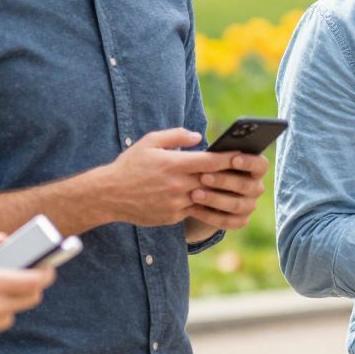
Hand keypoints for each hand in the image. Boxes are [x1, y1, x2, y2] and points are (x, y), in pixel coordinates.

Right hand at [91, 128, 232, 227]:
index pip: (211, 162)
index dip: (229, 158)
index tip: (242, 154)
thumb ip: (176, 136)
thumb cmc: (130, 164)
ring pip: (207, 198)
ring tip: (233, 187)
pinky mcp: (172, 217)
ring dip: (220, 193)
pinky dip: (204, 204)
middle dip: (230, 176)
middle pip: (213, 181)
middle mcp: (178, 185)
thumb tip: (199, 136)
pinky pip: (194, 210)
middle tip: (246, 171)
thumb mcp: (150, 142)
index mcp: (174, 164)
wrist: (108, 194)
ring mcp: (175, 203)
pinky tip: (213, 199)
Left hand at [184, 152, 269, 232]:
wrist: (200, 193)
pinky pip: (228, 221)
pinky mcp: (240, 221)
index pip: (261, 164)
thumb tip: (197, 138)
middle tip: (203, 177)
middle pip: (246, 185)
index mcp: (255, 168)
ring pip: (237, 205)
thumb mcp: (208, 157)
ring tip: (194, 194)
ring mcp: (249, 205)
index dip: (249, 162)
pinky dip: (209, 216)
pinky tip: (193, 209)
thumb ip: (209, 150)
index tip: (232, 159)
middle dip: (224, 181)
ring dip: (215, 199)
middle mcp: (256, 187)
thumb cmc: (206, 168)